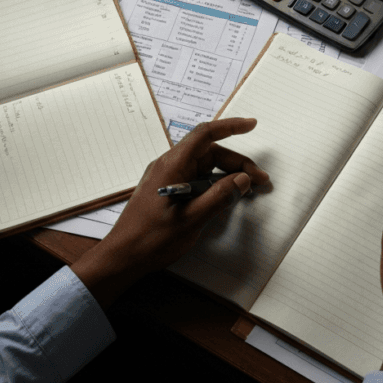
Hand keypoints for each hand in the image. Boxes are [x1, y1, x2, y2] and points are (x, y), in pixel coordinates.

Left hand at [71, 117, 268, 307]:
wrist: (123, 257)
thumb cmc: (150, 240)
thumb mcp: (191, 220)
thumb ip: (219, 197)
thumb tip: (242, 179)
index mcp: (172, 166)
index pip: (204, 135)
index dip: (230, 127)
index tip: (251, 125)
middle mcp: (169, 166)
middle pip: (209, 153)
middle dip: (237, 163)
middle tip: (259, 181)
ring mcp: (168, 178)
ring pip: (205, 167)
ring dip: (227, 175)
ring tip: (247, 190)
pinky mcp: (169, 190)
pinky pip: (196, 179)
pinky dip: (214, 185)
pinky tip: (227, 198)